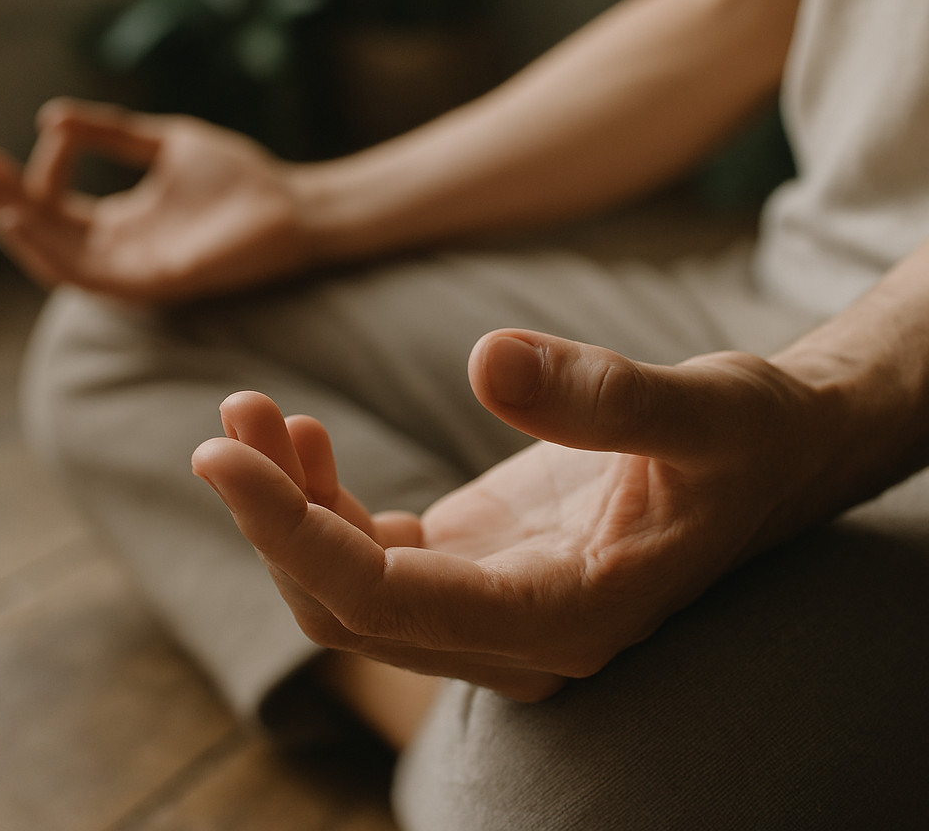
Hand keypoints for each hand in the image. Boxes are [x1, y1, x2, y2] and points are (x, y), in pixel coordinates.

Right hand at [0, 98, 312, 301]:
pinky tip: (31, 219)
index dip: (43, 170)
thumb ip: (115, 133)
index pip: (59, 205)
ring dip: (19, 226)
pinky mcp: (160, 283)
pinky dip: (55, 252)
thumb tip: (51, 117)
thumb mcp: (167, 143)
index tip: (57, 130)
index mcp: (126, 221)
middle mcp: (125, 250)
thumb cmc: (243, 179)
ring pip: (59, 260)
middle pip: (47, 236)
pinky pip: (94, 277)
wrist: (299, 206)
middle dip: (5, 202)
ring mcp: (140, 270)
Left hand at [191, 329, 844, 700]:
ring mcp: (490, 604)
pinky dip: (320, 502)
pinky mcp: (476, 566)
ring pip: (348, 587)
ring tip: (250, 412)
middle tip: (232, 420)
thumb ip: (604, 396)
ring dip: (286, 507)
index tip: (223, 458)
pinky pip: (370, 556)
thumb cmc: (750, 440)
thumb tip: (488, 362)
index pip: (389, 602)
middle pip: (347, 608)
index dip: (293, 535)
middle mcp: (515, 634)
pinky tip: (302, 439)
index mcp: (563, 617)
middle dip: (273, 518)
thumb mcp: (701, 409)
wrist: (773, 458)